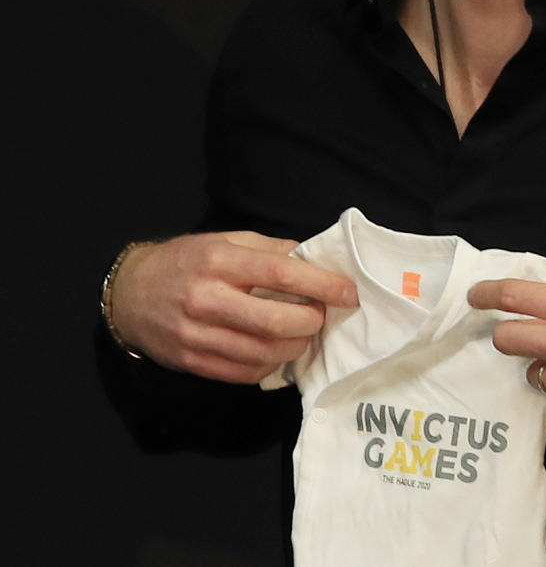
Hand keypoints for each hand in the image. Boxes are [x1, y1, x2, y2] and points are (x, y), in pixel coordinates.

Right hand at [110, 232, 357, 383]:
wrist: (130, 294)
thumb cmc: (186, 261)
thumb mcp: (224, 240)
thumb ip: (268, 249)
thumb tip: (312, 259)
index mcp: (219, 260)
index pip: (281, 273)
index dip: (321, 284)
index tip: (348, 292)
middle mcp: (206, 298)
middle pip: (274, 321)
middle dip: (310, 322)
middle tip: (321, 316)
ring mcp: (196, 334)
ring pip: (262, 352)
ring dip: (294, 347)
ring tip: (303, 335)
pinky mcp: (191, 361)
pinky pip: (243, 372)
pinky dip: (269, 365)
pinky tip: (276, 351)